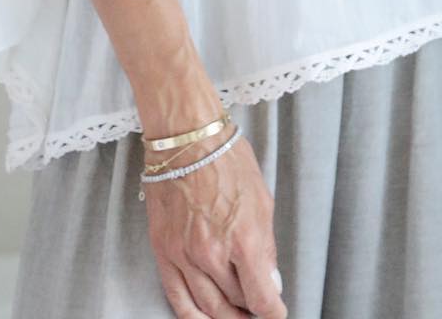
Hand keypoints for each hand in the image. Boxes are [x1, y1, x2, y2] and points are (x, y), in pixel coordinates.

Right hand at [144, 131, 286, 318]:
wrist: (186, 139)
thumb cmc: (227, 160)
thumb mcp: (263, 200)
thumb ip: (266, 246)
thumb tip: (270, 280)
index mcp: (244, 239)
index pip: (261, 296)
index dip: (273, 311)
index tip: (277, 313)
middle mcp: (213, 254)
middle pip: (235, 302)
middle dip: (250, 311)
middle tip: (258, 310)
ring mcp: (185, 256)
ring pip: (208, 307)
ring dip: (226, 317)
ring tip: (237, 316)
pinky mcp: (164, 253)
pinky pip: (177, 299)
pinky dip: (193, 317)